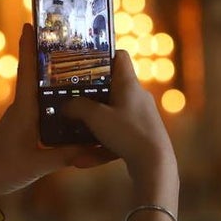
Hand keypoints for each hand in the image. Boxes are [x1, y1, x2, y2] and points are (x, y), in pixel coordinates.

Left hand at [0, 24, 115, 208]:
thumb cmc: (1, 171)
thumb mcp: (38, 165)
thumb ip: (66, 154)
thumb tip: (95, 145)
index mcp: (23, 111)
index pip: (27, 72)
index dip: (28, 47)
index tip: (30, 23)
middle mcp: (22, 109)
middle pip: (36, 76)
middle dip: (48, 56)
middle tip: (67, 38)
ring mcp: (21, 119)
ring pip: (40, 92)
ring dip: (53, 78)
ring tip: (76, 64)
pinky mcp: (23, 129)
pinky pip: (41, 108)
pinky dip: (53, 100)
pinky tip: (69, 101)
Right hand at [62, 50, 178, 205]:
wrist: (155, 164)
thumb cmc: (127, 133)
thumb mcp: (96, 117)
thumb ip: (77, 107)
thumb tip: (65, 105)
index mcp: (129, 84)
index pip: (119, 57)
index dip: (102, 56)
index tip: (83, 64)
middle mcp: (137, 97)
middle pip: (112, 87)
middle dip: (90, 94)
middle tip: (71, 98)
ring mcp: (141, 117)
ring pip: (111, 115)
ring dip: (92, 124)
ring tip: (72, 131)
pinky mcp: (141, 136)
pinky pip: (116, 136)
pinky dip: (100, 146)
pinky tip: (81, 160)